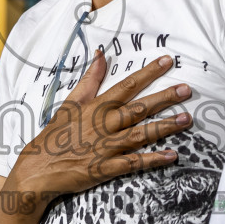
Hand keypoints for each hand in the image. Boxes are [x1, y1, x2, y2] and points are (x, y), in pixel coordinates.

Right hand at [7, 50, 191, 200]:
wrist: (37, 169)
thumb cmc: (54, 135)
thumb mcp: (70, 103)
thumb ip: (89, 79)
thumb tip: (101, 54)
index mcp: (94, 107)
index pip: (126, 85)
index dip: (148, 72)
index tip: (167, 62)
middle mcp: (102, 125)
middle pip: (138, 108)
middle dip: (164, 97)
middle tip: (187, 90)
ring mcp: (105, 147)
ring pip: (140, 134)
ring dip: (164, 127)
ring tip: (186, 119)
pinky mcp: (105, 168)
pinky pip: (133, 163)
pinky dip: (153, 160)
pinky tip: (172, 155)